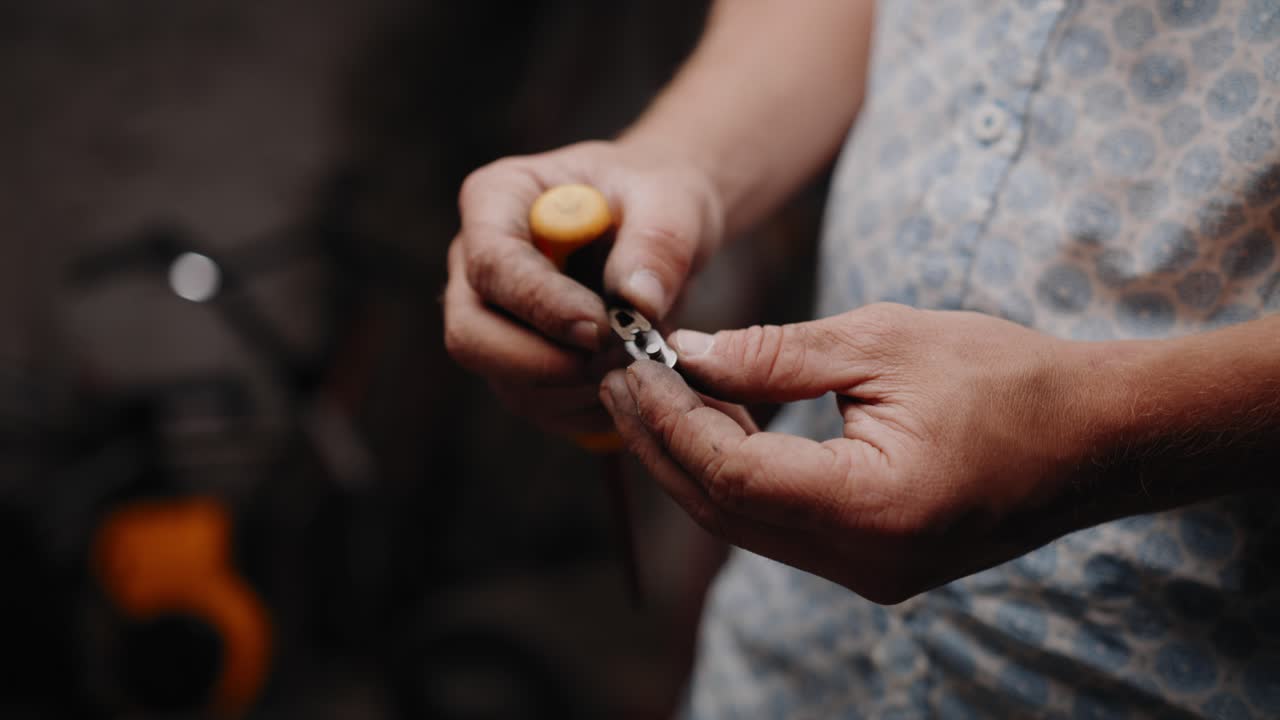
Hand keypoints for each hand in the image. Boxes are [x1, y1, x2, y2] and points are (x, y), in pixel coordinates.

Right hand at [443, 140, 723, 432]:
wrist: (662, 223)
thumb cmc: (657, 195)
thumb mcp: (672, 199)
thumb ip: (659, 242)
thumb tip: (637, 301)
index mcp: (497, 200)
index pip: (492, 263)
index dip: (542, 304)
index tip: (601, 328)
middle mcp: (475, 265)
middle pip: (471, 335)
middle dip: (545, 363)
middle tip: (619, 358)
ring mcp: (491, 320)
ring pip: (506, 381)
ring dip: (578, 387)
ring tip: (640, 357)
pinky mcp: (517, 365)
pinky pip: (540, 406)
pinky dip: (590, 405)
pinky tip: (633, 375)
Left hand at [600, 303, 1108, 602]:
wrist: (1097, 436)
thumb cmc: (1008, 378)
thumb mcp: (885, 343)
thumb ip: (777, 355)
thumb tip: (689, 354)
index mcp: (872, 508)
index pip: (732, 475)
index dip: (671, 420)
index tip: (634, 365)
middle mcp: (864, 561)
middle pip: (724, 510)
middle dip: (662, 442)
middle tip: (620, 378)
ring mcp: (870, 573)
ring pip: (745, 524)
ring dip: (693, 460)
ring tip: (653, 394)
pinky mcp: (873, 564)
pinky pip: (780, 526)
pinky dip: (738, 476)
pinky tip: (717, 424)